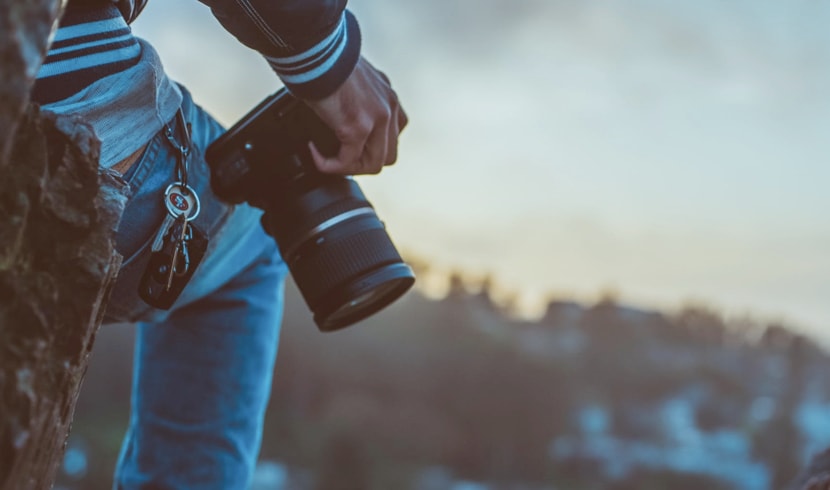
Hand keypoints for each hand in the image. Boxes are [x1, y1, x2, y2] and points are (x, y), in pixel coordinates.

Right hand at [303, 57, 407, 174]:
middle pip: (388, 154)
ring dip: (348, 167)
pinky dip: (329, 164)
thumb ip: (354, 98)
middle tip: (338, 158)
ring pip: (373, 164)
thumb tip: (340, 114)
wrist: (315, 50)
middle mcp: (390, 106)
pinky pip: (347, 161)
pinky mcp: (358, 127)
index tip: (351, 147)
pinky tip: (315, 153)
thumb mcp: (349, 79)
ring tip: (326, 159)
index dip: (373, 147)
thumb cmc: (323, 60)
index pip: (395, 133)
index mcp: (388, 95)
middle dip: (363, 162)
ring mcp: (378, 118)